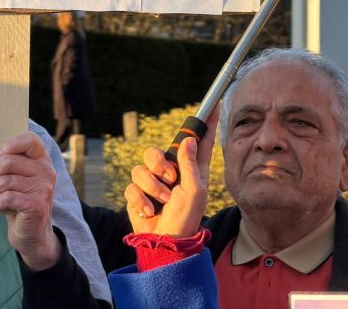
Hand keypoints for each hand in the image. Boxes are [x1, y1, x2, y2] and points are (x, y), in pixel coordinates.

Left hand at [0, 131, 60, 270]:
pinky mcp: (36, 205)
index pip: (31, 140)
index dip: (12, 143)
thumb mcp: (17, 181)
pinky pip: (6, 198)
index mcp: (42, 161)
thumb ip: (11, 164)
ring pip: (4, 182)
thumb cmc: (20, 203)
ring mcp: (43, 189)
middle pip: (8, 162)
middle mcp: (46, 172)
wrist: (33, 235)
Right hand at [124, 106, 218, 236]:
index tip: (215, 105)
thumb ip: (190, 165)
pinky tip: (149, 211)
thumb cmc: (186, 218)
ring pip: (141, 168)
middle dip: (160, 164)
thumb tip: (188, 140)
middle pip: (157, 151)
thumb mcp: (194, 191)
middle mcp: (172, 172)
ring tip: (162, 200)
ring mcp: (153, 182)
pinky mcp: (137, 194)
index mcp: (192, 169)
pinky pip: (132, 185)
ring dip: (152, 187)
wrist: (165, 243)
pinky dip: (140, 199)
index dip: (207, 122)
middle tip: (169, 179)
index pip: (200, 140)